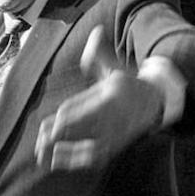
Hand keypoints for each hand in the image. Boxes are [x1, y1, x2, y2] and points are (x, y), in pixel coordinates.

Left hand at [35, 25, 163, 172]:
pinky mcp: (116, 146)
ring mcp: (115, 133)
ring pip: (85, 146)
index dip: (60, 119)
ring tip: (43, 154)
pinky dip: (75, 162)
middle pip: (78, 128)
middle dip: (56, 136)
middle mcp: (112, 115)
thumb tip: (96, 33)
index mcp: (108, 94)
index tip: (45, 126)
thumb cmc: (127, 83)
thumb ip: (99, 52)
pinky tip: (59, 162)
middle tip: (39, 140)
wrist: (155, 102)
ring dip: (63, 152)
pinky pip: (93, 158)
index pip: (78, 108)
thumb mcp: (114, 65)